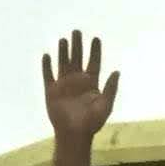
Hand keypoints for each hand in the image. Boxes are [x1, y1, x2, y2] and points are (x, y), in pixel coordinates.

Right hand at [42, 29, 118, 143]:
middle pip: (77, 58)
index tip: (95, 38)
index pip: (94, 62)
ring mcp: (64, 85)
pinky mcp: (51, 91)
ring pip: (63, 63)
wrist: (74, 134)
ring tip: (64, 39)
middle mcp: (77, 81)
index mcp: (91, 83)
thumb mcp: (105, 105)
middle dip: (78, 45)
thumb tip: (117, 71)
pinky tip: (47, 55)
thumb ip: (110, 88)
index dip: (95, 51)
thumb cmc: (92, 122)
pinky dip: (47, 65)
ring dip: (63, 51)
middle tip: (77, 31)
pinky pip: (48, 75)